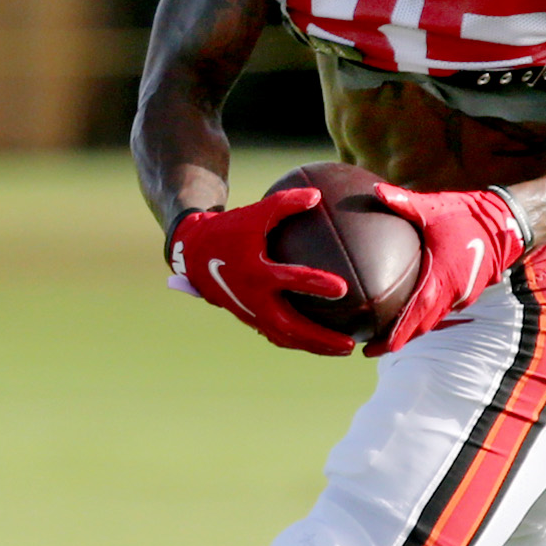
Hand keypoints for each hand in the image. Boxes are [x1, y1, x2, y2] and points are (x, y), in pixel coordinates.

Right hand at [169, 192, 360, 355]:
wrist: (194, 255)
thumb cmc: (228, 230)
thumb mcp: (253, 213)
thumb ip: (284, 203)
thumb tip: (316, 196)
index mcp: (255, 272)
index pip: (289, 280)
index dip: (315, 283)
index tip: (342, 288)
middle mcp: (253, 298)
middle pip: (291, 328)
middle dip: (320, 339)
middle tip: (350, 344)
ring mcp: (251, 313)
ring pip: (286, 338)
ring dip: (314, 346)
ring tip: (344, 349)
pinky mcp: (250, 319)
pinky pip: (279, 336)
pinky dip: (301, 341)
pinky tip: (323, 341)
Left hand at [366, 184, 528, 354]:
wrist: (507, 222)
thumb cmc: (468, 215)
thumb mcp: (432, 207)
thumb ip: (402, 202)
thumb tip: (374, 191)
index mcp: (439, 280)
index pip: (412, 318)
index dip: (391, 338)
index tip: (370, 350)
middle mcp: (451, 294)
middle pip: (419, 328)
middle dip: (395, 341)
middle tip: (370, 348)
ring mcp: (462, 296)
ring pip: (432, 321)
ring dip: (411, 331)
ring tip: (387, 336)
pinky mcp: (468, 292)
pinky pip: (442, 311)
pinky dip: (426, 317)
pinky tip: (413, 312)